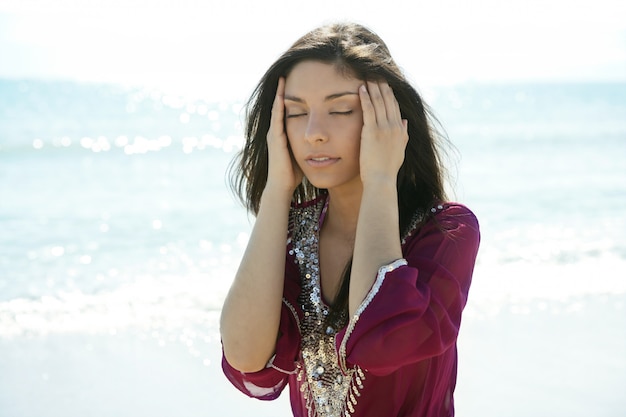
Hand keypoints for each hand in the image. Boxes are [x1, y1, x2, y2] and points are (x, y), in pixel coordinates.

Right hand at [265, 77, 302, 193]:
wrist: (282, 186)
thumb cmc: (294, 173)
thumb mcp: (303, 152)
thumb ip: (309, 143)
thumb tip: (323, 137)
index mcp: (284, 133)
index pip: (288, 109)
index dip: (293, 95)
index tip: (299, 80)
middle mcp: (277, 131)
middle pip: (280, 104)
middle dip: (283, 89)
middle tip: (288, 70)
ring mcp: (274, 133)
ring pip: (277, 108)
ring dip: (280, 92)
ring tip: (284, 76)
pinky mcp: (275, 138)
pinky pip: (277, 118)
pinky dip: (279, 105)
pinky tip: (282, 94)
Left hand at [358, 81, 407, 184]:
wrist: (382, 180)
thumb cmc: (387, 169)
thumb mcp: (400, 150)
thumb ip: (403, 135)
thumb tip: (405, 122)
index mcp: (400, 131)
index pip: (395, 107)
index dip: (390, 94)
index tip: (385, 83)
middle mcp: (394, 126)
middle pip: (388, 100)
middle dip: (382, 86)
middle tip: (375, 73)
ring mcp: (384, 128)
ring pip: (379, 102)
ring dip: (373, 87)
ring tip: (367, 76)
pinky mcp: (372, 131)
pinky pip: (369, 109)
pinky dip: (365, 97)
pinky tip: (361, 88)